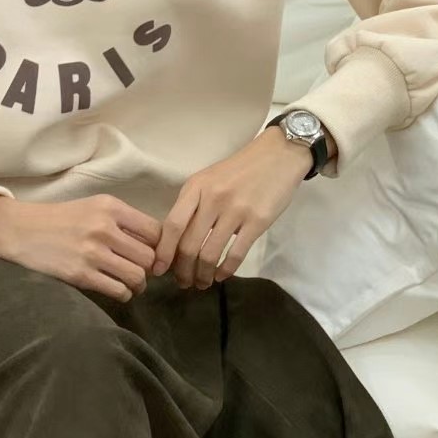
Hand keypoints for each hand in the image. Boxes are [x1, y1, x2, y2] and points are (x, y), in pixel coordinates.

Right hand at [0, 193, 160, 301]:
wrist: (21, 230)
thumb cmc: (59, 220)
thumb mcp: (92, 207)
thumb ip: (122, 221)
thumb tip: (155, 244)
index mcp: (110, 207)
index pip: (155, 231)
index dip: (159, 247)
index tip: (152, 254)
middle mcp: (104, 228)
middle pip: (149, 256)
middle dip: (150, 268)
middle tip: (141, 272)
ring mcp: (92, 253)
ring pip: (137, 276)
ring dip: (139, 284)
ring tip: (132, 284)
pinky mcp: (81, 275)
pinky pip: (118, 290)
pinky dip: (124, 294)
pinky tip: (118, 290)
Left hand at [153, 127, 311, 288]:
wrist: (279, 155)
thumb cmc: (239, 171)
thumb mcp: (208, 180)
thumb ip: (192, 206)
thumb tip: (175, 243)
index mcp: (195, 188)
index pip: (172, 225)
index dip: (164, 252)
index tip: (158, 270)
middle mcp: (212, 199)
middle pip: (189, 245)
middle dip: (182, 270)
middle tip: (183, 282)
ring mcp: (236, 210)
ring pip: (210, 254)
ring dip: (203, 275)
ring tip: (202, 283)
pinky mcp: (258, 221)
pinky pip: (236, 254)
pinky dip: (225, 270)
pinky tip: (221, 276)